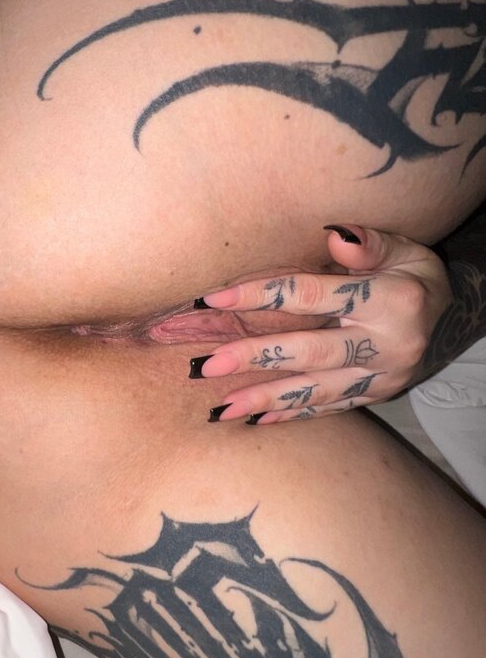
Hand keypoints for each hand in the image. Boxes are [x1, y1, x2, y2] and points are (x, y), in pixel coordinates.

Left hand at [190, 224, 453, 424]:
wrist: (452, 319)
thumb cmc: (414, 274)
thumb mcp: (406, 249)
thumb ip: (369, 245)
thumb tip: (334, 236)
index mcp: (390, 301)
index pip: (313, 296)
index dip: (262, 295)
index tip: (214, 299)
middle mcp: (386, 345)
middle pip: (310, 353)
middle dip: (255, 359)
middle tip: (205, 366)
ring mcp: (381, 378)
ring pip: (315, 391)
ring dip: (265, 400)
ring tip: (221, 409)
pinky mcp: (375, 397)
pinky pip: (328, 408)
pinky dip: (291, 415)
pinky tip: (254, 421)